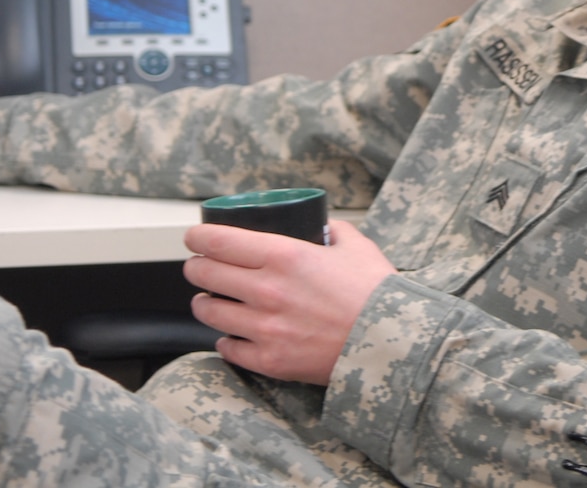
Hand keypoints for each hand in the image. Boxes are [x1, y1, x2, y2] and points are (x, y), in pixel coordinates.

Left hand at [183, 219, 395, 385]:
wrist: (392, 343)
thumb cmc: (376, 294)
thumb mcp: (357, 246)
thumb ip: (334, 231)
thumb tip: (321, 226)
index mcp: (285, 256)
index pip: (220, 241)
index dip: (198, 236)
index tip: (194, 236)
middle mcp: (267, 291)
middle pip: (205, 274)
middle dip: (197, 266)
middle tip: (200, 266)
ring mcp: (265, 329)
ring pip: (210, 312)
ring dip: (206, 303)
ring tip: (212, 300)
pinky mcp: (269, 360)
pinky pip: (227, 348)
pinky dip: (226, 340)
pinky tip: (234, 334)